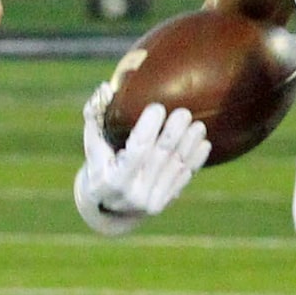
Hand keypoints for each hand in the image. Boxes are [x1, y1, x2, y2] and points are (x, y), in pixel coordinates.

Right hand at [73, 84, 210, 237]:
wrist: (109, 206)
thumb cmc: (99, 165)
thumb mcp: (92, 143)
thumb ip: (94, 115)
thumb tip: (104, 88)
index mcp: (112, 179)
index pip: (137, 150)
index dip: (149, 128)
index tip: (158, 107)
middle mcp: (133, 194)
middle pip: (160, 157)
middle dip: (174, 134)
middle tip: (184, 112)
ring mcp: (150, 201)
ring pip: (175, 168)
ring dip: (189, 145)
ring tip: (199, 125)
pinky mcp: (163, 203)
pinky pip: (183, 179)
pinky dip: (195, 161)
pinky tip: (204, 144)